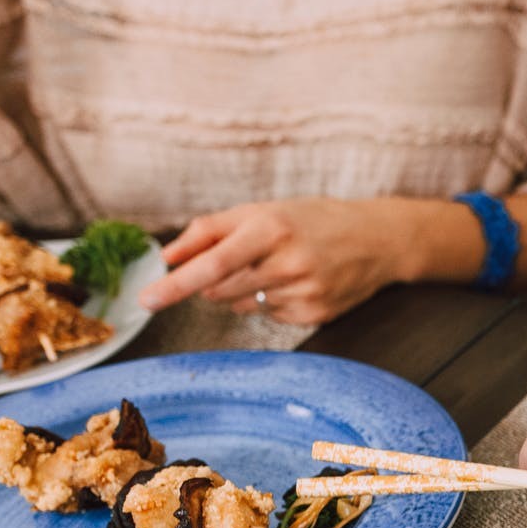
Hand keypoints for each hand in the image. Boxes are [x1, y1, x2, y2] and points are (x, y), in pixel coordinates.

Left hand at [138, 198, 408, 323]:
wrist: (379, 240)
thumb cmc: (313, 221)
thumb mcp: (263, 211)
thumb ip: (211, 230)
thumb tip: (167, 257)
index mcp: (272, 227)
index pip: (213, 262)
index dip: (176, 283)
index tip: (147, 299)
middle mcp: (289, 262)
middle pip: (221, 289)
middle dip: (213, 281)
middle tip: (243, 262)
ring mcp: (305, 293)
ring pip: (242, 304)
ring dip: (245, 290)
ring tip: (280, 268)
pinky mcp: (316, 315)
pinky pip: (269, 316)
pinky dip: (272, 302)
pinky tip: (297, 284)